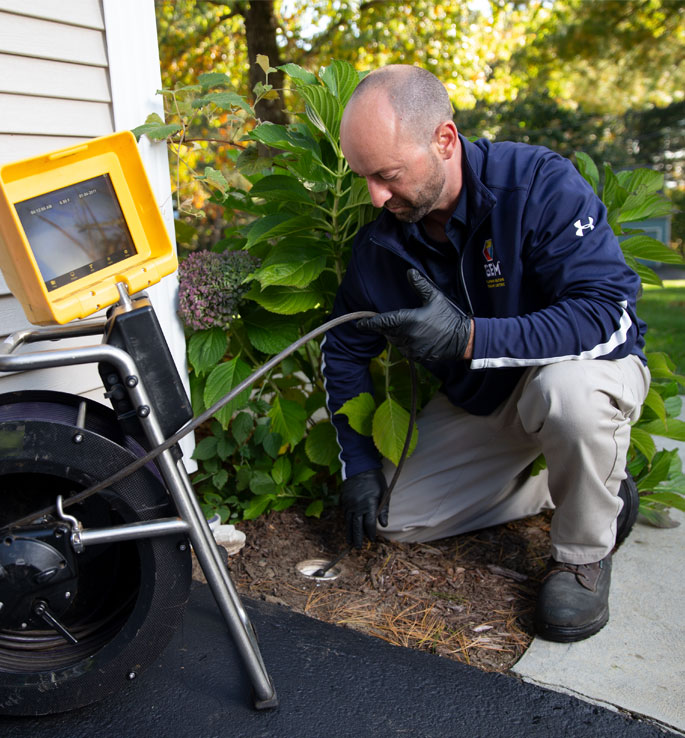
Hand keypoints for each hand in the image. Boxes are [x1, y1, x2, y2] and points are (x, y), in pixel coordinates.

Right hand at [340, 468, 388, 548]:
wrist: (360, 466)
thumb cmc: (375, 480)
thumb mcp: (384, 493)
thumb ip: (383, 510)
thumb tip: (384, 525)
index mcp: (369, 505)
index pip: (369, 524)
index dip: (371, 533)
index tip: (372, 540)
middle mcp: (357, 506)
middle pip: (356, 526)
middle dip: (358, 538)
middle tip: (358, 548)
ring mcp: (349, 503)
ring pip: (348, 521)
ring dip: (350, 532)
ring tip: (350, 542)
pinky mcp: (344, 500)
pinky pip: (344, 513)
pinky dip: (346, 521)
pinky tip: (348, 527)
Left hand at [357, 269, 471, 361]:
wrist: (462, 340)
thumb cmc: (448, 317)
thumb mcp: (435, 298)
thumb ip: (420, 285)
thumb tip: (410, 272)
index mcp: (409, 320)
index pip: (383, 322)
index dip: (369, 323)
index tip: (359, 324)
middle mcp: (408, 336)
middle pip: (387, 332)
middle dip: (384, 327)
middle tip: (384, 322)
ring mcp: (412, 348)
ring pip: (394, 341)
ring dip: (394, 335)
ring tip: (405, 328)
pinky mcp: (416, 356)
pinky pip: (404, 349)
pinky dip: (403, 343)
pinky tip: (412, 337)